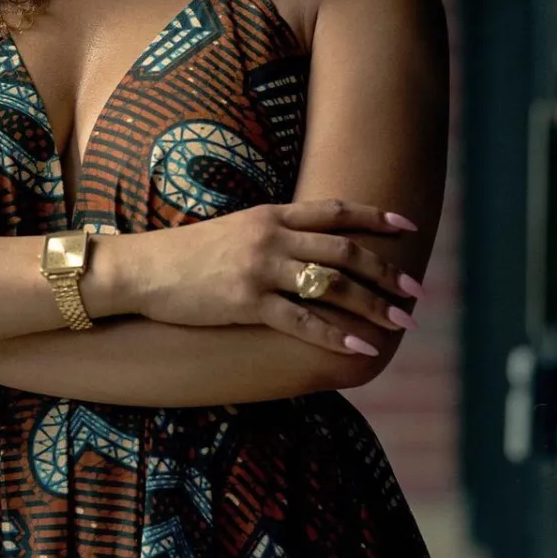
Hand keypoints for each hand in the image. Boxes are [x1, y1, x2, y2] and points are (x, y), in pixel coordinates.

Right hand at [137, 200, 423, 356]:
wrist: (142, 269)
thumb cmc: (185, 253)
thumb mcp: (234, 230)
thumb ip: (272, 233)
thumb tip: (310, 246)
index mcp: (269, 214)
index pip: (333, 210)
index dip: (373, 216)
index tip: (407, 225)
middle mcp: (270, 237)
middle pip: (343, 249)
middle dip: (384, 270)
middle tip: (414, 290)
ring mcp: (259, 269)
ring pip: (331, 284)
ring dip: (372, 304)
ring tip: (400, 322)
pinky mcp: (246, 302)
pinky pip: (302, 320)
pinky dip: (336, 334)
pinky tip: (361, 347)